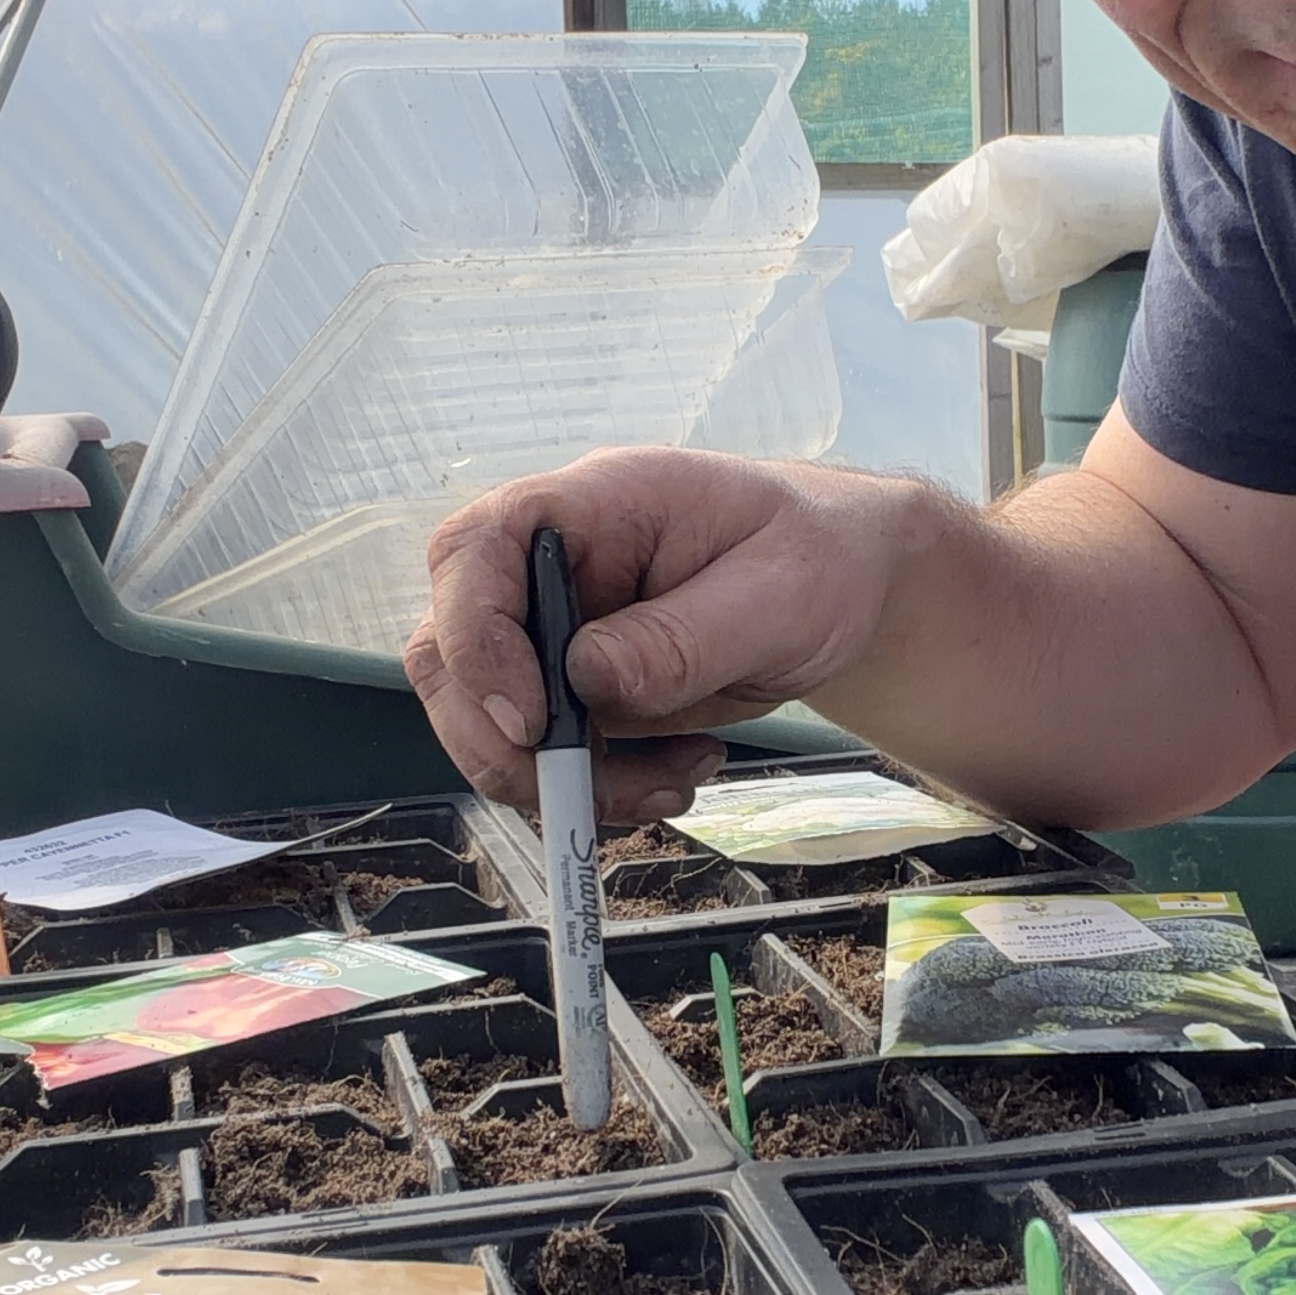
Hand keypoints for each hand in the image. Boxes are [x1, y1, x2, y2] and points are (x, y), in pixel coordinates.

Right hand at [404, 448, 908, 822]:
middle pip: (450, 649)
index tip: (532, 720)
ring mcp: (554, 630)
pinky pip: (543, 756)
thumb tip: (587, 679)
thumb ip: (683, 636)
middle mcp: (551, 564)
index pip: (476, 550)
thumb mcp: (779, 590)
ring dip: (559, 779)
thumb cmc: (818, 558)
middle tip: (582, 786)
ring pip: (485, 720)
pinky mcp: (573, 690)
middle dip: (500, 740)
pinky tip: (679, 776)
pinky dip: (597, 791)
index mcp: (592, 504)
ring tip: (672, 781)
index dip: (478, 637)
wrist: (845, 588)